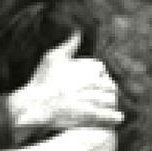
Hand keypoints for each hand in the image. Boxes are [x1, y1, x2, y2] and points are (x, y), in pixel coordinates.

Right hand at [5, 40, 120, 136]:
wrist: (33, 106)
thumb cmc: (41, 81)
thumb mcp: (52, 58)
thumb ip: (69, 45)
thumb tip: (78, 32)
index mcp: (85, 68)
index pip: (100, 68)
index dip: (98, 73)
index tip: (94, 79)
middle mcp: (90, 83)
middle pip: (108, 85)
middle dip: (107, 89)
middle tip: (103, 94)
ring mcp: (90, 100)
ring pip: (109, 100)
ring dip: (111, 102)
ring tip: (109, 106)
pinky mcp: (88, 116)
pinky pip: (108, 116)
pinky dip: (114, 117)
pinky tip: (117, 118)